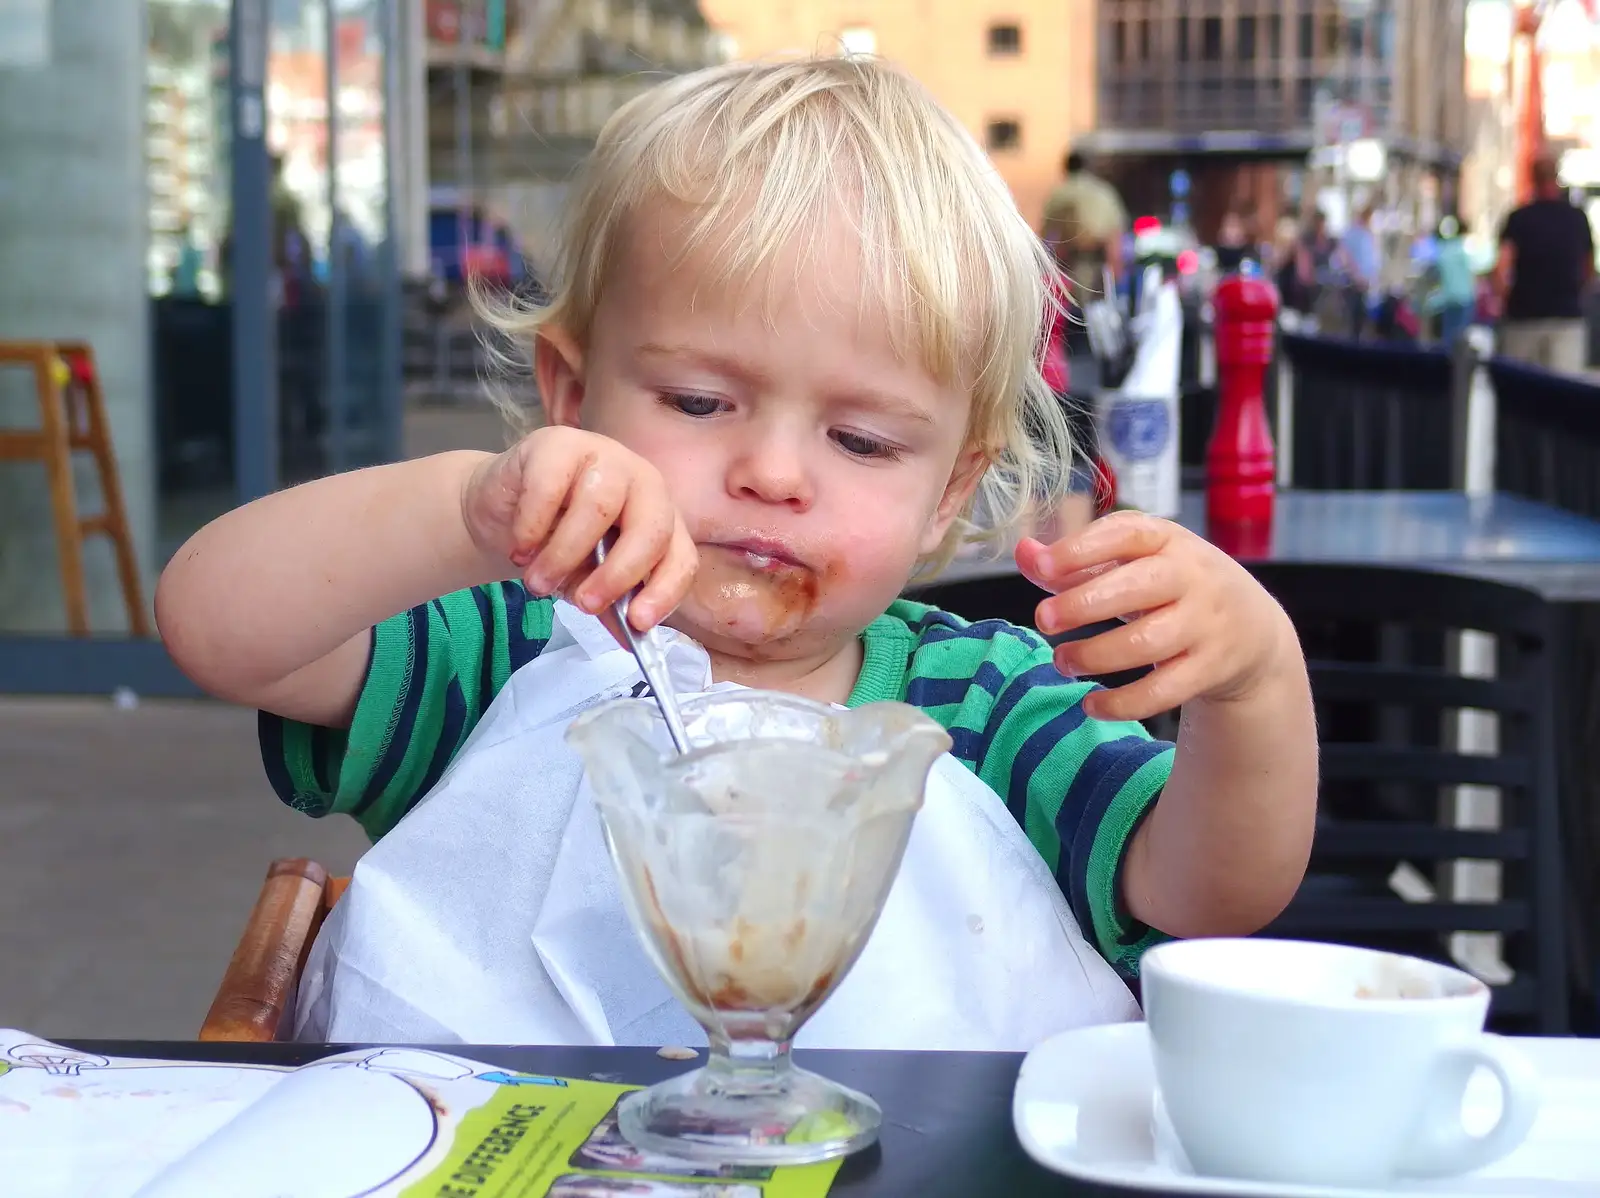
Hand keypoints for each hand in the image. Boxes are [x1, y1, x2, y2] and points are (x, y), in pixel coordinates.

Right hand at [460, 426, 696, 630]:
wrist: (503, 510)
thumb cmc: (555, 543)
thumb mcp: (585, 581)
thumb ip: (609, 604)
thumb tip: (630, 639)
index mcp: (660, 519)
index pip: (681, 556)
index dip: (665, 590)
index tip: (638, 624)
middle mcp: (642, 483)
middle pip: (652, 527)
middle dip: (619, 574)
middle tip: (585, 604)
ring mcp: (604, 456)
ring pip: (599, 506)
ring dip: (565, 554)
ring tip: (537, 582)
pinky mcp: (558, 443)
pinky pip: (551, 487)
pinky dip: (533, 526)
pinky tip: (520, 548)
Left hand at [1015, 511, 1296, 721]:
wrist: (1252, 627)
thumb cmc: (1172, 586)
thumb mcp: (1133, 562)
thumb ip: (1076, 561)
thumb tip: (1023, 553)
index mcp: (1167, 540)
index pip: (1126, 534)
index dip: (1081, 549)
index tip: (1041, 568)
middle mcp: (1191, 577)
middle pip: (1136, 588)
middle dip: (1083, 604)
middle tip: (1044, 620)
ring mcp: (1205, 624)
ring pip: (1146, 644)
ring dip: (1094, 657)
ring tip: (1062, 661)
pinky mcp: (1210, 668)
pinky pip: (1163, 691)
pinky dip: (1122, 704)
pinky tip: (1091, 705)